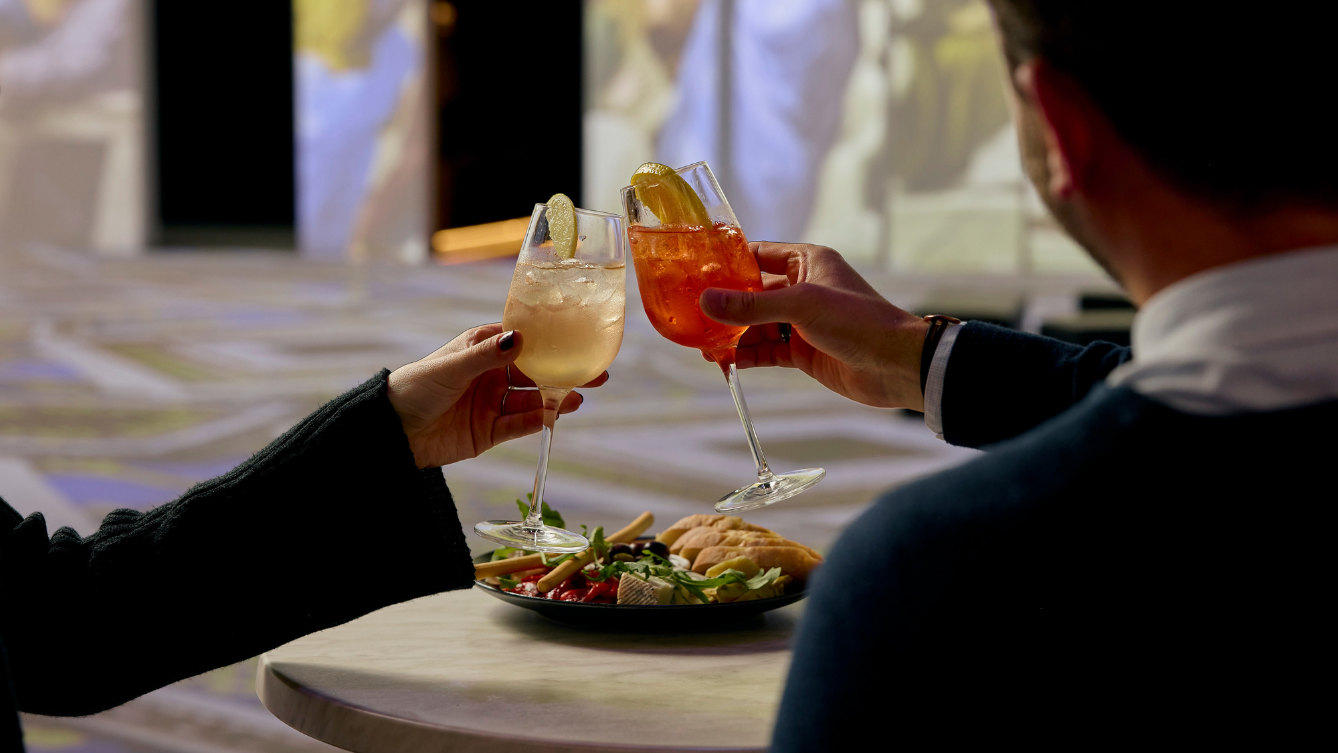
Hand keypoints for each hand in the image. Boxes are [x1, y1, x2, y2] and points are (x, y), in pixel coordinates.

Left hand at [388, 324, 607, 467]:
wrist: (392, 431)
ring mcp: (492, 404)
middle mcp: (491, 375)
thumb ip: (486, 356)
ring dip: (556, 399)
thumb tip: (519, 338)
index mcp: (482, 349)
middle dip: (564, 373)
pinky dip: (537, 421)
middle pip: (536, 372)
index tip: (580, 339)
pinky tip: (555, 416)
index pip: (523, 341)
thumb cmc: (415, 387)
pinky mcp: (489, 432)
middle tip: (597, 374)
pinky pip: (519, 425)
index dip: (552, 340)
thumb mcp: (452, 367)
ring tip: (579, 398)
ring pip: (532, 400)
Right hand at [699, 243, 928, 409]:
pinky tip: (726, 362)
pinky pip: (767, 349)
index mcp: (807, 262)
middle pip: (752, 293)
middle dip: (724, 307)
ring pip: (757, 325)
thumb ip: (752, 305)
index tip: (695, 274)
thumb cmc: (859, 322)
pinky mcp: (804, 351)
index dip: (727, 264)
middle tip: (693, 318)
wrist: (897, 366)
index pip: (757, 255)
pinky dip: (747, 355)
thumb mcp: (802, 306)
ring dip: (732, 335)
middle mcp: (803, 288)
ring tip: (705, 347)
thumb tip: (706, 301)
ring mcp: (803, 322)